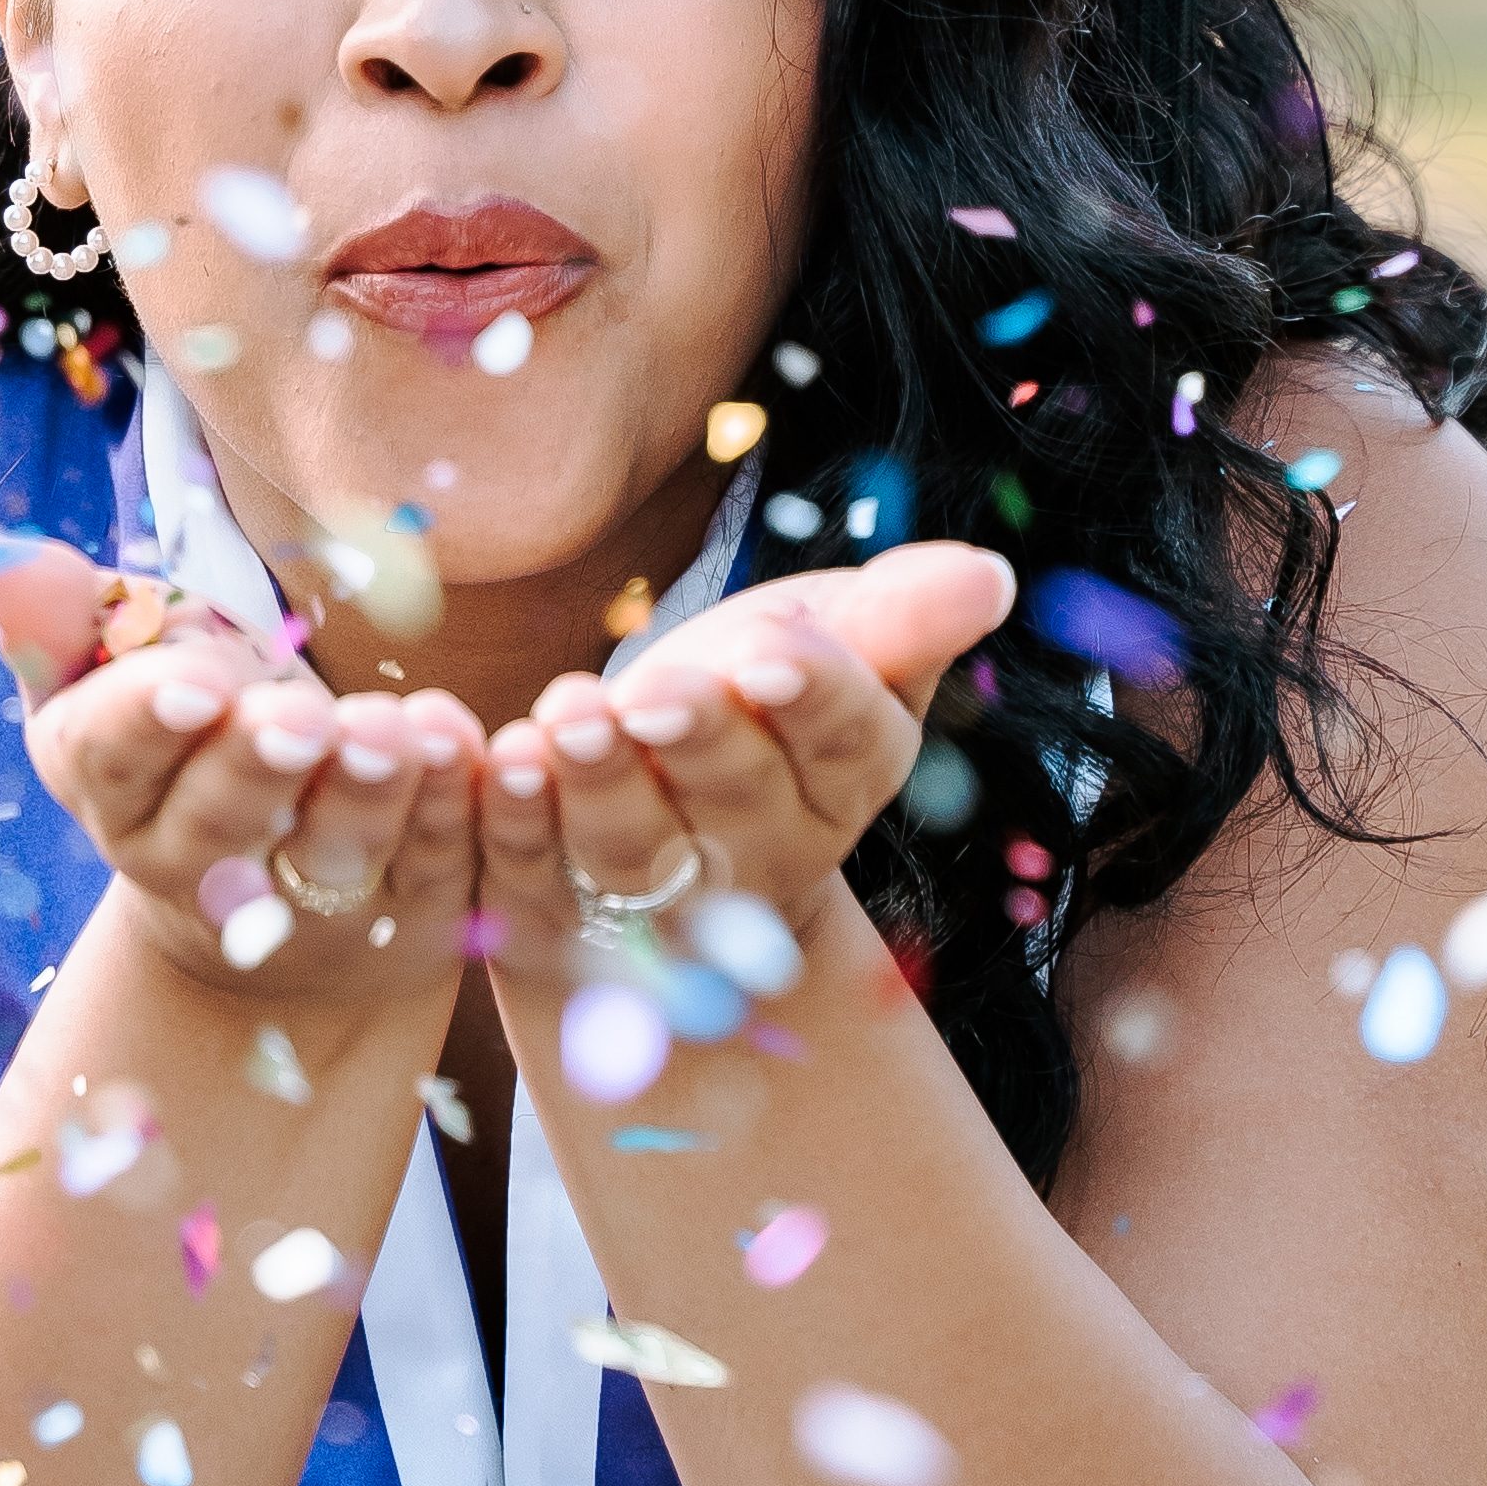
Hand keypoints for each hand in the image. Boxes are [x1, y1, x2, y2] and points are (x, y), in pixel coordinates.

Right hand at [21, 605, 482, 1015]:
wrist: (267, 889)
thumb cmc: (183, 730)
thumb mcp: (110, 664)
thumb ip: (56, 614)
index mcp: (106, 785)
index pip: (111, 753)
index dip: (149, 719)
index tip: (194, 683)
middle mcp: (191, 861)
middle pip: (218, 819)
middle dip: (258, 766)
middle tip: (303, 718)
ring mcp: (298, 902)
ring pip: (330, 853)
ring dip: (367, 792)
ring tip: (398, 728)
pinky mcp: (399, 914)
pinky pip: (426, 864)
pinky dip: (446, 809)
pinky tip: (464, 748)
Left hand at [477, 539, 1011, 979]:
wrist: (679, 820)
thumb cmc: (765, 700)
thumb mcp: (838, 640)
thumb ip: (901, 616)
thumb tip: (988, 574)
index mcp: (847, 776)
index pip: (848, 740)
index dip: (812, 696)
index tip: (773, 651)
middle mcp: (766, 852)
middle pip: (737, 796)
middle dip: (698, 739)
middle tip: (656, 688)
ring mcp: (664, 897)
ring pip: (635, 849)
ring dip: (598, 787)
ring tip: (569, 718)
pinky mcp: (564, 911)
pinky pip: (534, 875)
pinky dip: (514, 824)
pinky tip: (497, 762)